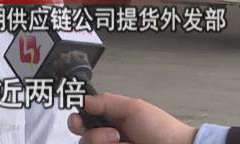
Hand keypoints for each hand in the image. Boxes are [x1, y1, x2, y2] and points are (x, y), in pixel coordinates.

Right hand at [68, 93, 197, 143]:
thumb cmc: (161, 129)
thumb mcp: (133, 107)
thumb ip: (106, 102)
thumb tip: (83, 99)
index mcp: (111, 118)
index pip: (84, 116)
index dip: (77, 117)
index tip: (79, 118)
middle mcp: (108, 136)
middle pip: (82, 135)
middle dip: (91, 133)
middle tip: (110, 133)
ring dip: (101, 141)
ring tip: (122, 142)